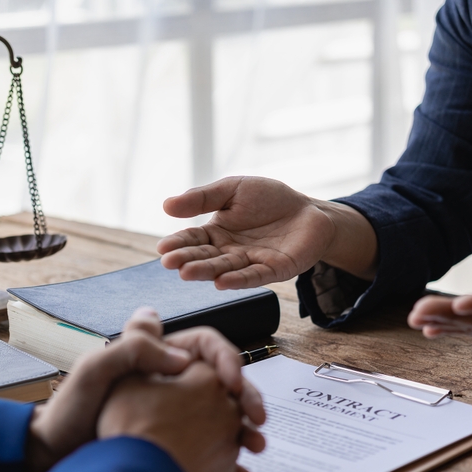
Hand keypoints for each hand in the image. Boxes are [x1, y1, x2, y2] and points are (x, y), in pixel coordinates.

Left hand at [25, 308, 265, 471]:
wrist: (56, 458)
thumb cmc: (71, 409)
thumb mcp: (97, 368)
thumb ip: (136, 348)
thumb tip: (183, 358)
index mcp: (158, 355)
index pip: (206, 345)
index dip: (226, 360)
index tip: (232, 384)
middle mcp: (172, 382)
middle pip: (223, 382)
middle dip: (247, 398)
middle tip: (257, 419)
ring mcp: (177, 415)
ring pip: (225, 416)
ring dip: (246, 429)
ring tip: (255, 447)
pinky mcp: (177, 446)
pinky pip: (213, 450)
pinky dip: (230, 461)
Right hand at [158, 176, 377, 288]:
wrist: (309, 210)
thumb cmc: (269, 199)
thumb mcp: (233, 189)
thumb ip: (202, 197)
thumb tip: (166, 205)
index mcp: (217, 232)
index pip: (193, 239)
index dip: (178, 243)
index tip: (163, 248)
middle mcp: (229, 251)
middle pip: (205, 257)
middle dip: (187, 260)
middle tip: (171, 263)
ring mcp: (250, 263)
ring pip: (225, 269)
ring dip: (206, 272)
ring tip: (188, 273)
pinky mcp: (273, 270)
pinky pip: (253, 276)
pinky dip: (238, 280)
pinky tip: (221, 283)